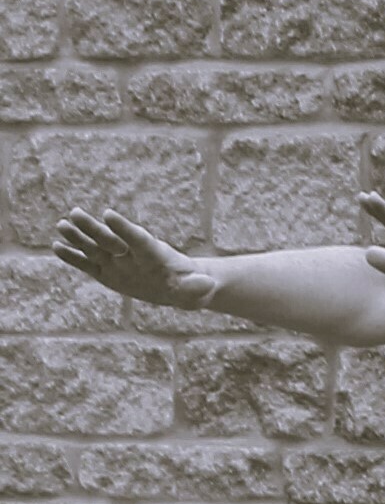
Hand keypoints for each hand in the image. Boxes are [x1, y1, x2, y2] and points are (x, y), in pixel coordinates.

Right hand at [51, 208, 216, 309]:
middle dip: (94, 228)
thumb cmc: (191, 286)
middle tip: (76, 213)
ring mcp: (117, 262)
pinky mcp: (107, 273)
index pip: (138, 239)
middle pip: (110, 238)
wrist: (180, 287)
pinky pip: (88, 264)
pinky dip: (74, 257)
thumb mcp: (197, 289)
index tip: (110, 215)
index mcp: (153, 253)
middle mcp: (131, 253)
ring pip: (94, 248)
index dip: (125, 228)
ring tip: (61, 225)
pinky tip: (57, 247)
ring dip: (78, 238)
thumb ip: (198, 286)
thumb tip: (207, 285)